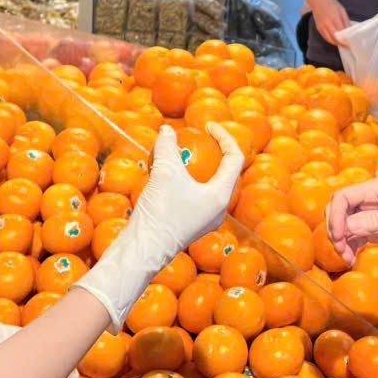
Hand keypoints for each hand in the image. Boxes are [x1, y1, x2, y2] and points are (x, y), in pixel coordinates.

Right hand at [135, 122, 244, 251]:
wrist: (142, 251)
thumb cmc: (160, 212)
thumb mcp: (165, 172)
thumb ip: (167, 146)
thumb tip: (166, 130)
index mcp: (221, 196)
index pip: (235, 159)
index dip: (225, 137)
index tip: (207, 126)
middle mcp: (218, 209)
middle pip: (224, 173)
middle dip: (213, 152)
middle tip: (198, 138)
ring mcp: (204, 219)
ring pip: (207, 185)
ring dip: (196, 167)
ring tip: (178, 154)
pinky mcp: (189, 225)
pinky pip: (193, 196)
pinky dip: (184, 181)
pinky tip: (164, 174)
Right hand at [311, 0, 350, 45]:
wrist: (317, 0)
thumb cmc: (331, 4)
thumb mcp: (342, 10)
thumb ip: (346, 21)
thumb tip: (350, 30)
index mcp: (334, 18)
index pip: (341, 33)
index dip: (346, 39)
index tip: (350, 42)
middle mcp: (327, 24)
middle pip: (335, 38)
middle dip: (341, 43)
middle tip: (347, 45)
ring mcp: (322, 27)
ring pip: (329, 40)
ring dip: (336, 43)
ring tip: (342, 44)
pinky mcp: (318, 28)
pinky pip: (325, 37)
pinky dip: (330, 40)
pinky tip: (335, 40)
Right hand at [326, 178, 377, 264]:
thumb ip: (376, 221)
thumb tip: (349, 228)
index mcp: (372, 190)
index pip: (342, 198)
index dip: (336, 216)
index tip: (339, 235)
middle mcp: (367, 201)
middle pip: (339, 212)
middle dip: (335, 230)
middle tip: (340, 248)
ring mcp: (369, 216)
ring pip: (344, 227)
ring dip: (341, 243)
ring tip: (347, 258)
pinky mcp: (373, 230)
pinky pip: (353, 238)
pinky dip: (349, 249)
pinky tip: (352, 260)